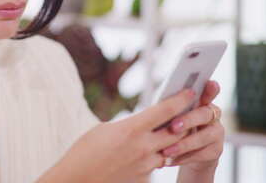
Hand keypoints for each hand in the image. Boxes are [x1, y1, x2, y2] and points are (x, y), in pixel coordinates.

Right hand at [42, 88, 196, 182]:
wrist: (76, 181)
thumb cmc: (84, 152)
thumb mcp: (104, 129)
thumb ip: (129, 124)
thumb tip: (144, 122)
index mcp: (131, 129)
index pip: (166, 110)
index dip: (181, 99)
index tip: (190, 92)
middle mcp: (143, 147)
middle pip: (177, 131)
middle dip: (185, 121)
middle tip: (189, 112)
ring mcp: (145, 166)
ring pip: (170, 150)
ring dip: (172, 141)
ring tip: (170, 132)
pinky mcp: (143, 179)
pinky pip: (157, 165)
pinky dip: (156, 157)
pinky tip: (148, 153)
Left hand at [160, 81, 223, 172]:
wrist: (186, 154)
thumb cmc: (175, 128)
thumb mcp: (173, 116)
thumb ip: (172, 108)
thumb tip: (157, 106)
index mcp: (203, 102)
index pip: (209, 91)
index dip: (211, 89)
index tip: (210, 83)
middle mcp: (213, 115)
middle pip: (204, 114)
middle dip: (188, 120)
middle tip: (173, 127)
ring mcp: (217, 133)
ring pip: (204, 137)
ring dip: (183, 144)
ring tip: (166, 151)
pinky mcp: (216, 151)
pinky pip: (201, 154)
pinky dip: (184, 158)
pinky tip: (170, 160)